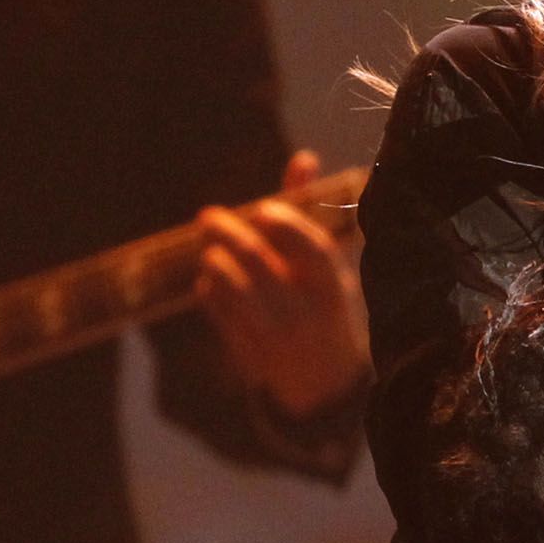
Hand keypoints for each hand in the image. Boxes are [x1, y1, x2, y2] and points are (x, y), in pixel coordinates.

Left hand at [197, 150, 369, 421]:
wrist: (325, 384)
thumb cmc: (324, 306)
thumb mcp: (327, 267)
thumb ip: (309, 213)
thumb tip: (303, 159)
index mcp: (334, 287)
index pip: (314, 250)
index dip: (287, 225)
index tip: (262, 208)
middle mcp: (308, 312)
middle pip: (261, 264)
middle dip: (230, 234)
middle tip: (208, 217)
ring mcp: (278, 337)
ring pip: (235, 290)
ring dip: (216, 263)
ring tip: (210, 252)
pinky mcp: (252, 354)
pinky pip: (221, 315)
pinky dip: (211, 292)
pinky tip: (211, 281)